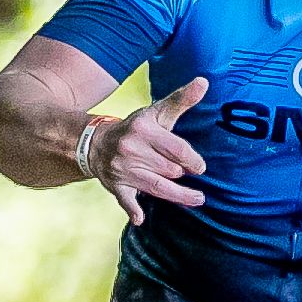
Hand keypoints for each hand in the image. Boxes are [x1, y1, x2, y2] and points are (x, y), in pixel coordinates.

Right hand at [85, 76, 209, 223]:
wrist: (96, 142)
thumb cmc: (137, 129)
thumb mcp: (157, 112)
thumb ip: (182, 100)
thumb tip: (205, 81)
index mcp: (144, 130)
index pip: (175, 148)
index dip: (191, 159)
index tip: (200, 167)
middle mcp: (132, 149)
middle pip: (168, 169)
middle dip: (181, 173)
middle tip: (188, 175)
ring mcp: (123, 169)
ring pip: (156, 186)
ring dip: (178, 195)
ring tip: (198, 199)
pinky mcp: (115, 185)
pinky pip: (124, 199)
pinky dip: (132, 209)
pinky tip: (140, 219)